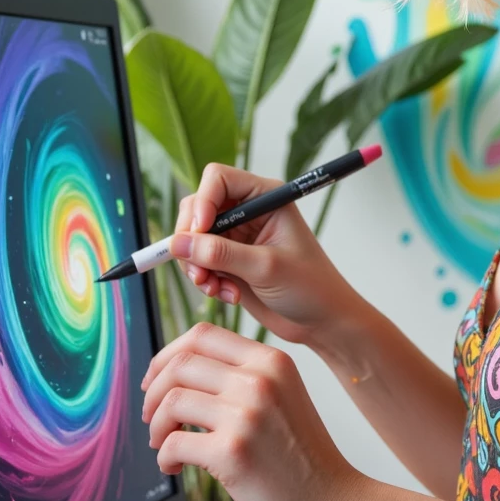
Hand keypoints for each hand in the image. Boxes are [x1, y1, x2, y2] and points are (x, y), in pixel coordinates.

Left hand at [141, 321, 369, 500]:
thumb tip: (180, 371)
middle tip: (153, 417)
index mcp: (272, 361)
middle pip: (180, 364)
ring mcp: (247, 415)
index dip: (167, 355)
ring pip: (171, 401)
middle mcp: (261, 380)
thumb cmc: (302, 459)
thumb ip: (245, 378)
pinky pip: (173, 444)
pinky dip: (164, 458)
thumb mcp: (283, 398)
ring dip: (156, 426)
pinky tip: (176, 468)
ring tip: (164, 445)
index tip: (155, 380)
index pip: (202, 334)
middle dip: (153, 391)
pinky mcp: (233, 453)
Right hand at [170, 162, 355, 346]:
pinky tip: (228, 295)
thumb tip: (178, 244)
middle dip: (192, 241)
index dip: (202, 202)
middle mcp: (248, 210)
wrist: (322, 321)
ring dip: (197, 266)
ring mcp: (237, 236)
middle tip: (200, 271)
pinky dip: (205, 280)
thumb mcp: (265, 268)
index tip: (198, 233)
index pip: (218, 179)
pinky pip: (198, 262)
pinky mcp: (229, 261)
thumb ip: (220, 254)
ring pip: (192, 238)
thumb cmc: (310, 287)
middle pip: (197, 208)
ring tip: (215, 289)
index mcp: (266, 197)